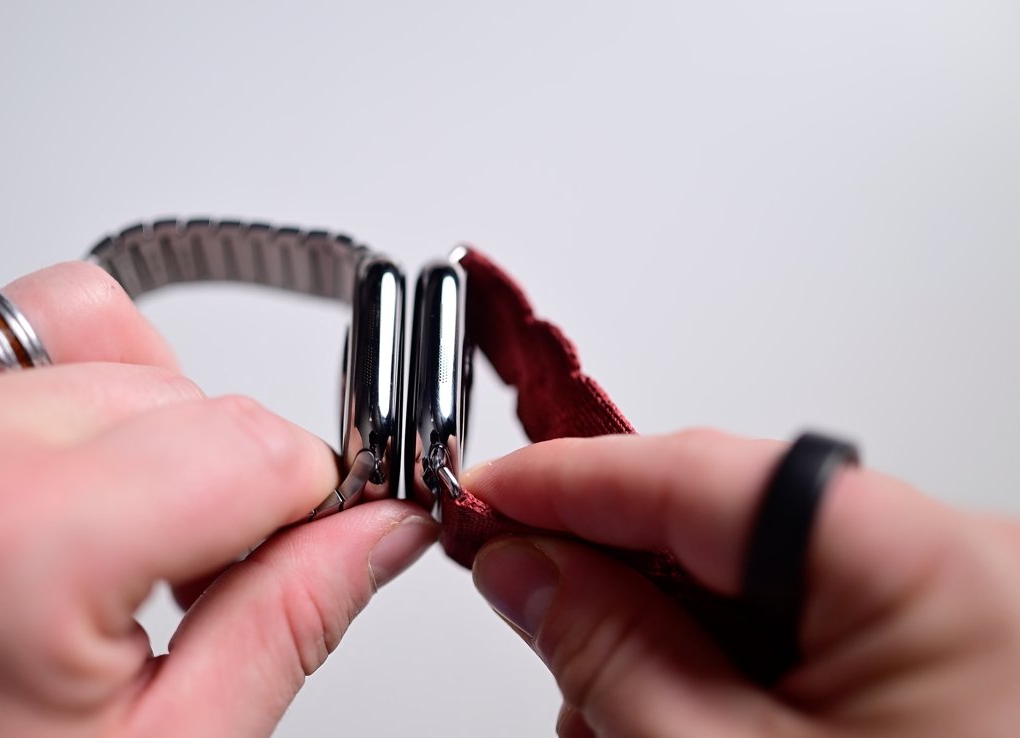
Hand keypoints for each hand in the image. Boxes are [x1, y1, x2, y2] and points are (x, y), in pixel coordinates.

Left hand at [0, 262, 437, 737]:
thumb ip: (285, 623)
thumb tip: (378, 530)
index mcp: (3, 552)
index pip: (252, 445)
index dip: (305, 508)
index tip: (297, 556)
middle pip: (182, 392)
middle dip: (222, 482)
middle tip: (190, 589)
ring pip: (99, 340)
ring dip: (143, 431)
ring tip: (112, 547)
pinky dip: (56, 400)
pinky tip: (50, 499)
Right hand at [466, 430, 1019, 736]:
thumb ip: (611, 650)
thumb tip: (527, 567)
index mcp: (931, 570)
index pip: (702, 472)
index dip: (570, 478)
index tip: (485, 496)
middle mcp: (963, 572)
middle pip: (727, 524)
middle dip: (612, 574)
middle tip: (525, 607)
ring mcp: (960, 617)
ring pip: (754, 583)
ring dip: (660, 639)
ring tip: (610, 720)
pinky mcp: (944, 662)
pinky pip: (801, 630)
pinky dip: (721, 672)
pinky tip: (676, 723)